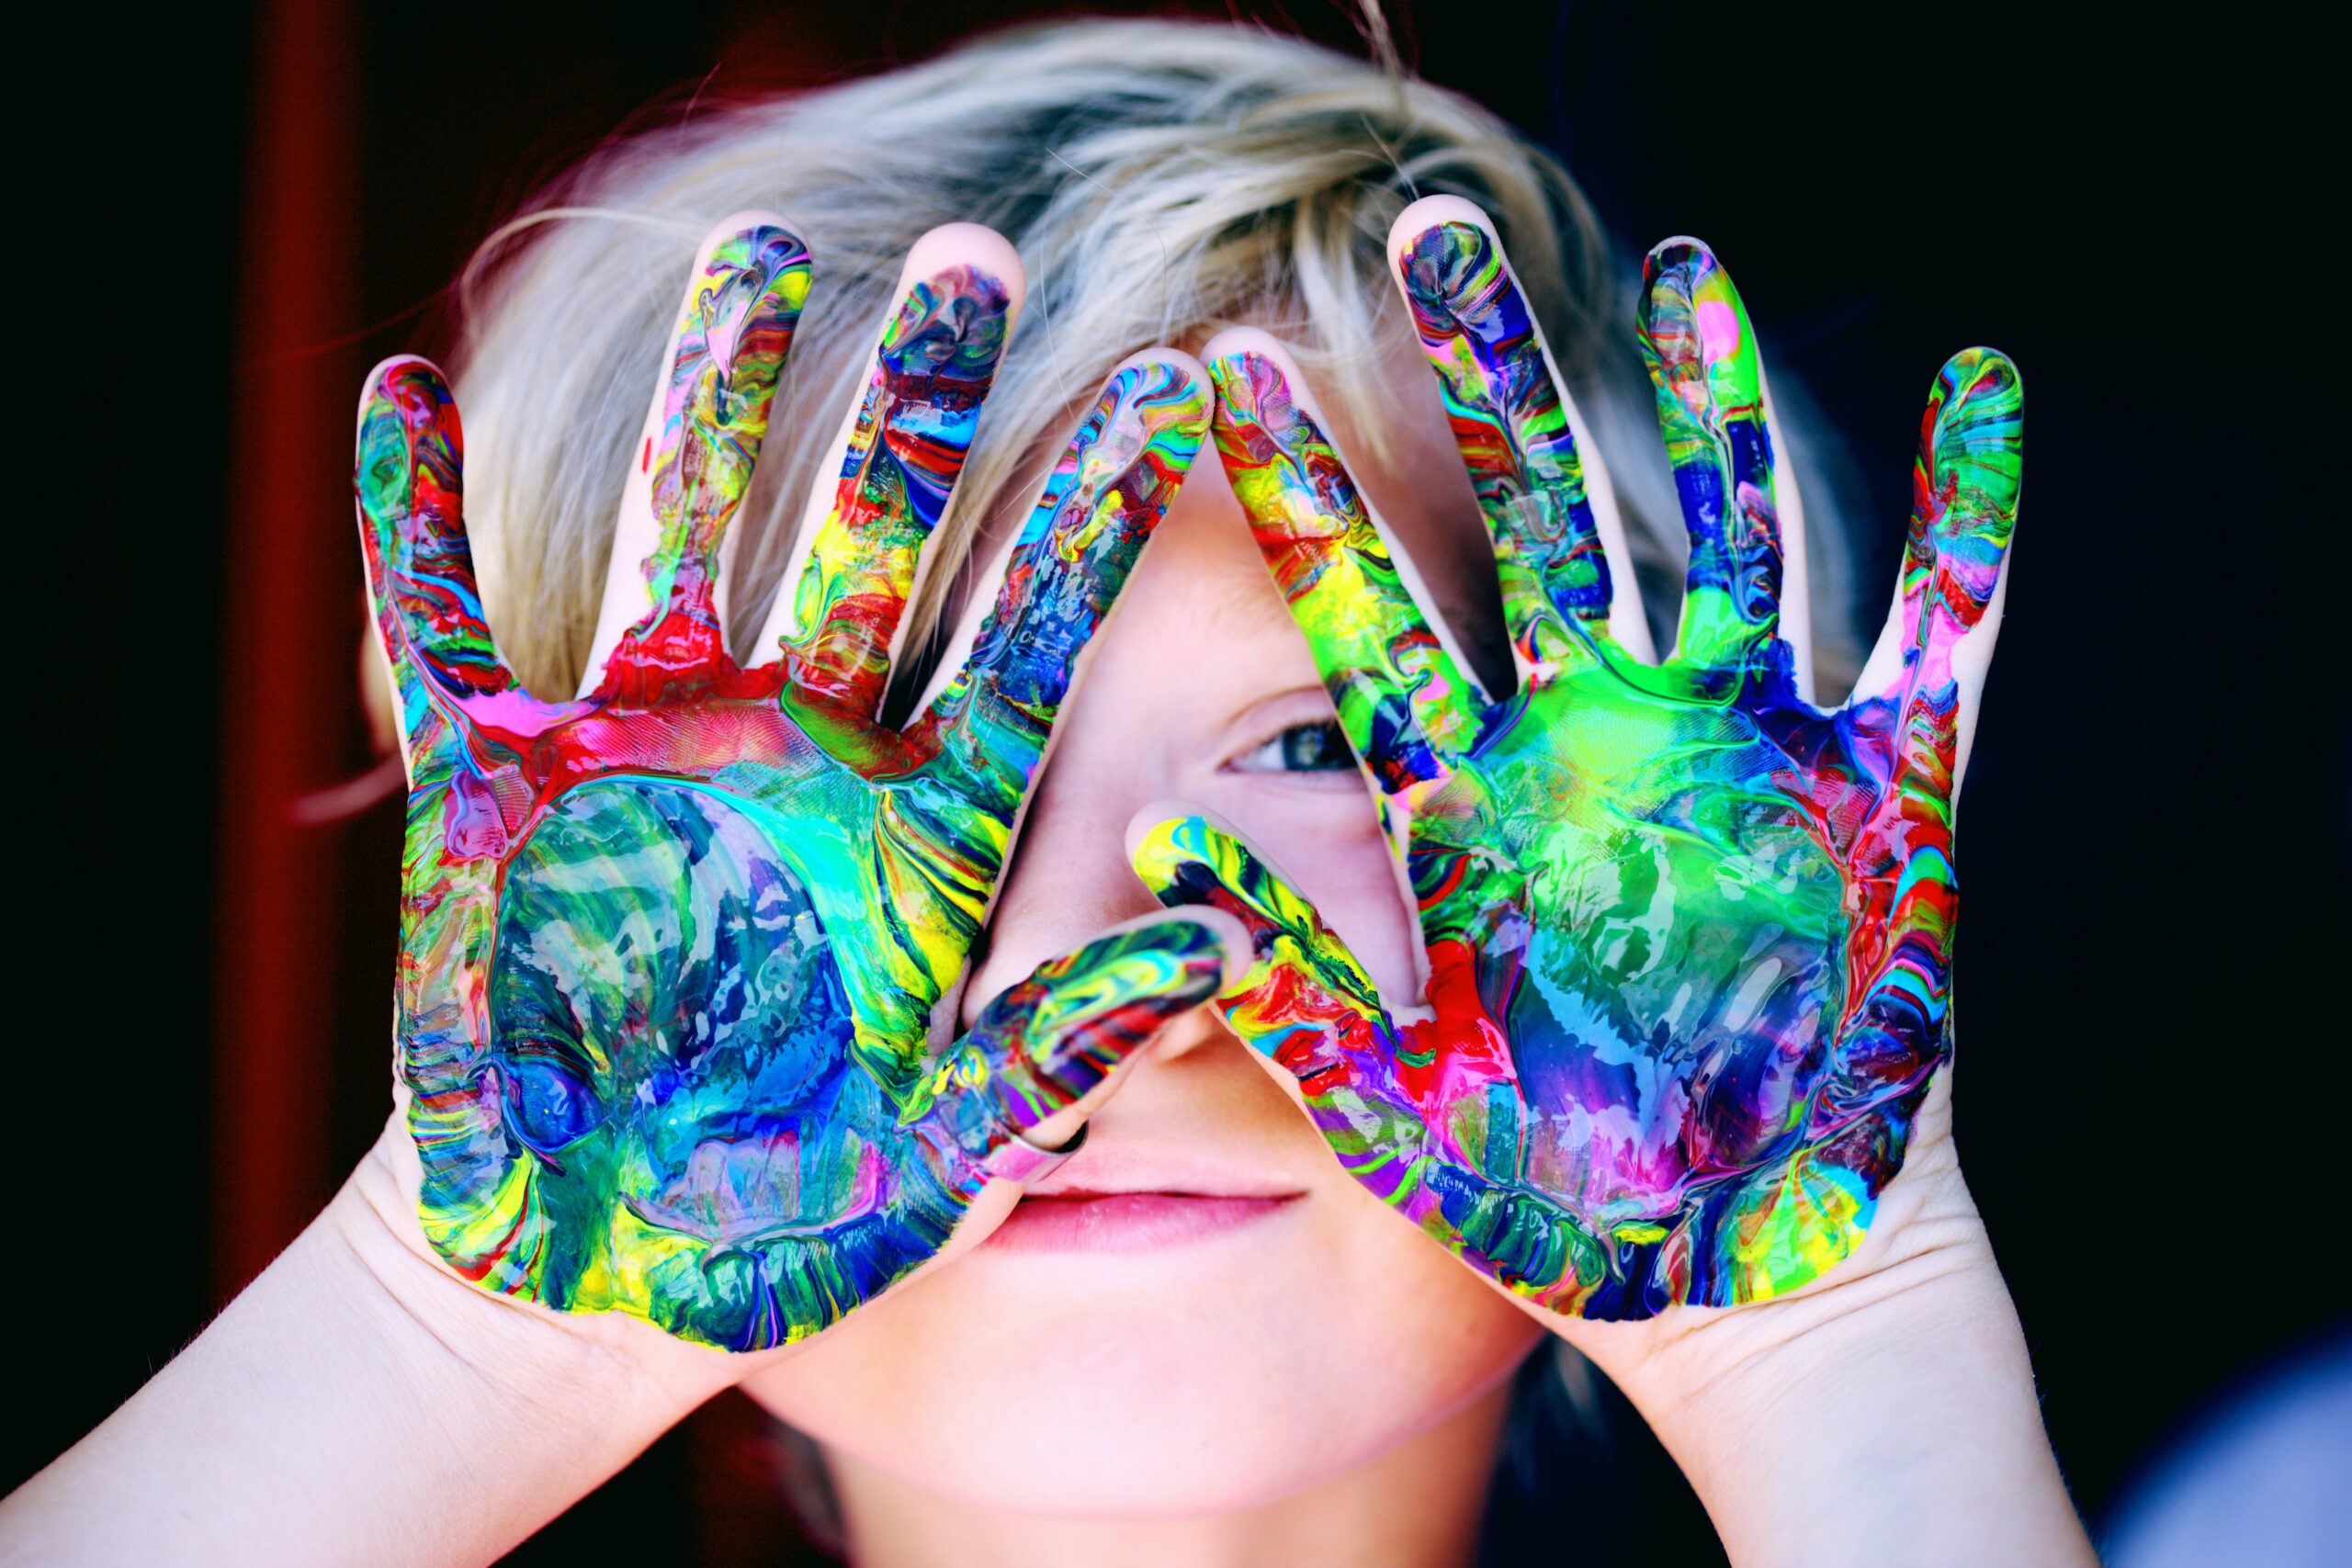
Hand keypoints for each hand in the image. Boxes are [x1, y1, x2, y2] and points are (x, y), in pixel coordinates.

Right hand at [360, 214, 1223, 1350]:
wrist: (601, 1256)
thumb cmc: (790, 1210)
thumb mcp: (948, 1145)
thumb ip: (1073, 1039)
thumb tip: (1231, 939)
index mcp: (922, 829)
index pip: (1029, 642)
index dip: (1092, 519)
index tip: (1173, 382)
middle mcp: (799, 752)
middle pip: (871, 540)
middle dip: (914, 403)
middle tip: (974, 253)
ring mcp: (648, 747)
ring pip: (689, 530)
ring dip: (713, 400)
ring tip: (756, 249)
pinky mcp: (497, 781)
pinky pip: (445, 626)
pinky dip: (411, 525)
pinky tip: (400, 399)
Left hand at [1135, 197, 2019, 1320]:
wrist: (1726, 1274)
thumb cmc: (1548, 1203)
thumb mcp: (1391, 1095)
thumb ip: (1283, 974)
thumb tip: (1145, 857)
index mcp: (1472, 800)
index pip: (1365, 612)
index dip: (1297, 491)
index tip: (1219, 371)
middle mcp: (1597, 744)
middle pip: (1533, 521)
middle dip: (1490, 380)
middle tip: (1437, 232)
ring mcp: (1740, 753)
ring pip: (1723, 534)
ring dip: (1714, 406)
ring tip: (1688, 269)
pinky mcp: (1881, 792)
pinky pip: (1939, 629)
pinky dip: (1971, 518)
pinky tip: (1980, 389)